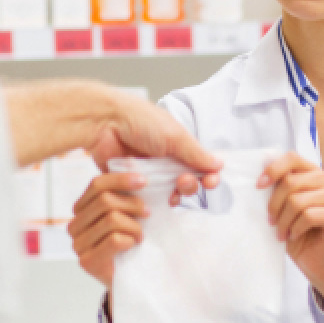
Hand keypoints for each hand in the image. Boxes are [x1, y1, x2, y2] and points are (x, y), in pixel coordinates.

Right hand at [67, 173, 148, 288]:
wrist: (129, 278)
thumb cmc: (130, 241)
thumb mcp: (128, 213)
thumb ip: (125, 193)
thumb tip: (136, 169)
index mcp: (82, 208)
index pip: (97, 184)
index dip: (121, 179)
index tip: (144, 181)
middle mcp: (75, 225)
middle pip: (105, 200)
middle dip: (133, 204)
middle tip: (148, 214)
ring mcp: (78, 244)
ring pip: (112, 219)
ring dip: (135, 226)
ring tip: (141, 235)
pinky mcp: (87, 261)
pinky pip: (114, 240)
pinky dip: (130, 240)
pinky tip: (133, 245)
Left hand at [91, 90, 221, 196]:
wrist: (104, 123)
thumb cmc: (140, 121)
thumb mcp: (175, 136)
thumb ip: (196, 154)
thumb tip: (219, 165)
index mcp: (178, 145)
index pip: (199, 166)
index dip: (207, 176)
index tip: (210, 182)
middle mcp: (164, 159)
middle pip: (186, 182)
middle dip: (190, 186)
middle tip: (183, 182)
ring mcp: (148, 173)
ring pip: (168, 193)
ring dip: (174, 195)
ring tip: (170, 191)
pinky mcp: (131, 183)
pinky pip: (146, 197)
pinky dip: (153, 201)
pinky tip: (154, 201)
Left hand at [259, 153, 323, 315]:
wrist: (313, 259)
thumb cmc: (294, 230)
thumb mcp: (281, 206)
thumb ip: (276, 187)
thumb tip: (259, 172)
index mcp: (311, 172)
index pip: (292, 158)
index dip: (273, 169)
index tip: (258, 186)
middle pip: (291, 182)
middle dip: (275, 205)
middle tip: (270, 221)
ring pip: (298, 201)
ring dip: (284, 221)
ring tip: (282, 232)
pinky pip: (308, 216)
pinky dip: (296, 228)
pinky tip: (295, 235)